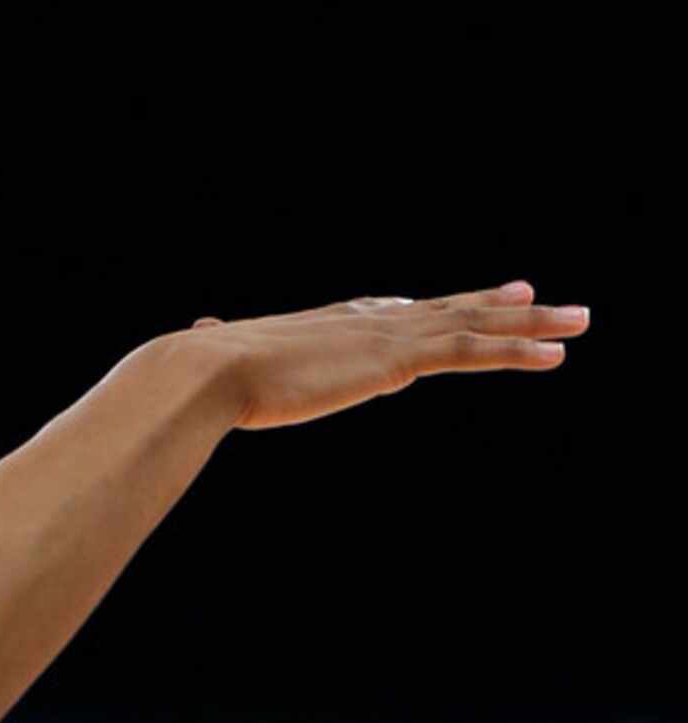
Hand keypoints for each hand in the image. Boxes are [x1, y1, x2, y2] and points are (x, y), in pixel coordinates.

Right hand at [167, 281, 588, 430]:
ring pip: (473, 324)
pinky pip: (471, 351)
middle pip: (442, 310)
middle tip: (532, 294)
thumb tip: (195, 332)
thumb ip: (214, 346)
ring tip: (578, 321)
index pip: (387, 312)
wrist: (202, 375)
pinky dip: (517, 350)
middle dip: (491, 304)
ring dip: (531, 323)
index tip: (452, 301)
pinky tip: (556, 354)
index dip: (425, 307)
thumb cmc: (196, 379)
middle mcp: (362, 323)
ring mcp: (383, 338)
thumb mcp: (214, 358)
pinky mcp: (396, 360)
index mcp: (324, 327)